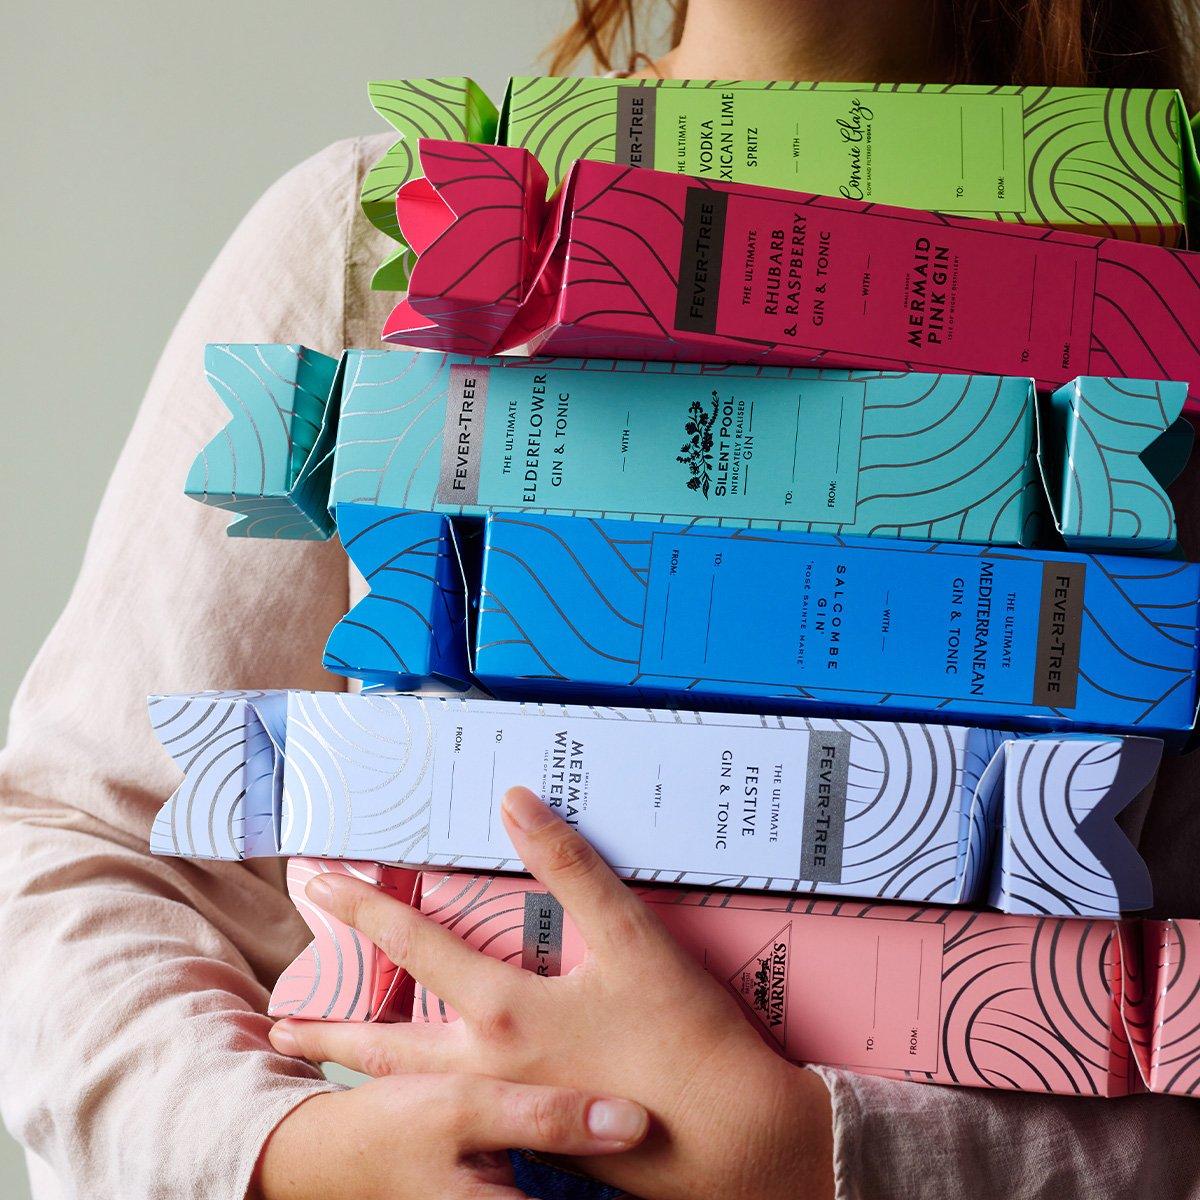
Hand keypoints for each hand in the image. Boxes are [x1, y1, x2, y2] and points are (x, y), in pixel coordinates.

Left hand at [270, 787, 833, 1199]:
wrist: (732, 1141)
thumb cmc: (682, 1034)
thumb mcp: (630, 937)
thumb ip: (570, 867)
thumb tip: (515, 801)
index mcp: (504, 1012)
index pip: (415, 945)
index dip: (366, 905)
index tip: (319, 881)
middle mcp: (489, 1066)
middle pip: (385, 1045)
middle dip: (327, 1028)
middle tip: (276, 1028)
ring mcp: (508, 1109)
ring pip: (415, 1088)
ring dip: (365, 1070)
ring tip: (330, 1065)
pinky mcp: (535, 1135)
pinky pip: (456, 1111)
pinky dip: (421, 1095)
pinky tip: (431, 1090)